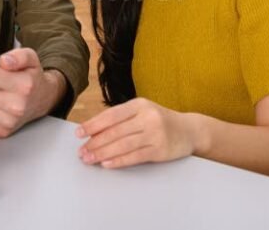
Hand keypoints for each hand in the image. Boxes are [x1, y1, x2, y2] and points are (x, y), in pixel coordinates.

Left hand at [76, 97, 200, 168]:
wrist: (189, 130)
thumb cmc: (159, 120)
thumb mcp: (142, 112)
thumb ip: (121, 119)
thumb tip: (93, 131)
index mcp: (139, 104)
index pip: (111, 115)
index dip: (93, 125)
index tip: (79, 133)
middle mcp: (147, 117)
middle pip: (115, 131)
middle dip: (94, 142)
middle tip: (81, 151)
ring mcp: (155, 133)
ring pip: (122, 145)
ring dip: (102, 153)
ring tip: (89, 159)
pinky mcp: (160, 150)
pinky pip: (134, 156)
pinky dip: (118, 160)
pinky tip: (106, 163)